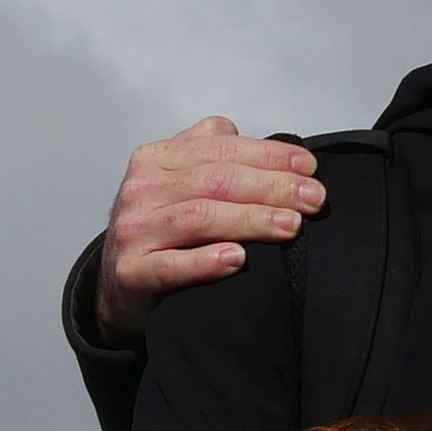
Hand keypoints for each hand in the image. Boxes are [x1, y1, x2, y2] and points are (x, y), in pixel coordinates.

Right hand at [93, 116, 323, 338]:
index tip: (309, 169)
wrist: (118, 282)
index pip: (221, 149)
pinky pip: (172, 265)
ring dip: (250, 220)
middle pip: (216, 181)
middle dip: (272, 188)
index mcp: (157, 157)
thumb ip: (213, 151)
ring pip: (200, 217)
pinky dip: (206, 261)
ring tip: (290, 226)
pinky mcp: (131, 271)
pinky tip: (238, 259)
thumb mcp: (178, 177)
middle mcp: (142, 188)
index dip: (269, 156)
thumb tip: (274, 148)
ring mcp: (134, 230)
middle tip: (313, 200)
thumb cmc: (161, 226)